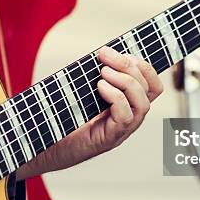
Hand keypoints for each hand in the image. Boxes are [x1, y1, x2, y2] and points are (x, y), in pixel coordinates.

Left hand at [16, 46, 162, 178]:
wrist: (48, 148)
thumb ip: (96, 76)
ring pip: (142, 104)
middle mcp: (131, 118)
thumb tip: (102, 53)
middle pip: (148, 90)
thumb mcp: (84, 92)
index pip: (152, 85)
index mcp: (129, 104)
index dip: (143, 66)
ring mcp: (123, 130)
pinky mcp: (110, 138)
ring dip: (125, 81)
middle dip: (128, 66)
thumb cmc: (65, 119)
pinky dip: (116, 98)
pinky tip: (100, 87)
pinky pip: (126, 117)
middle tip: (105, 55)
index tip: (119, 52)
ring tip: (103, 72)